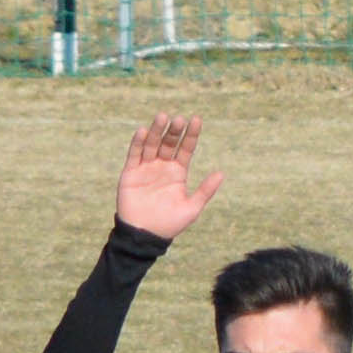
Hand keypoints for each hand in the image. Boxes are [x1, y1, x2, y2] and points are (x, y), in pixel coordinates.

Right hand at [112, 109, 220, 243]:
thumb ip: (205, 191)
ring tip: (163, 117)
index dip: (191, 135)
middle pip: (169, 144)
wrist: (145, 235)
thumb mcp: (191, 208)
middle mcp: (162, 167)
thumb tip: (221, 173)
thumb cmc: (170, 223)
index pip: (186, 149)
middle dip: (174, 131)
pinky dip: (138, 143)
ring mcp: (146, 168)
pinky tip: (143, 131)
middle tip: (180, 119)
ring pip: (152, 145)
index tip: (197, 120)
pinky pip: (134, 155)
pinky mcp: (130, 173)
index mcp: (178, 172)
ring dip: (157, 131)